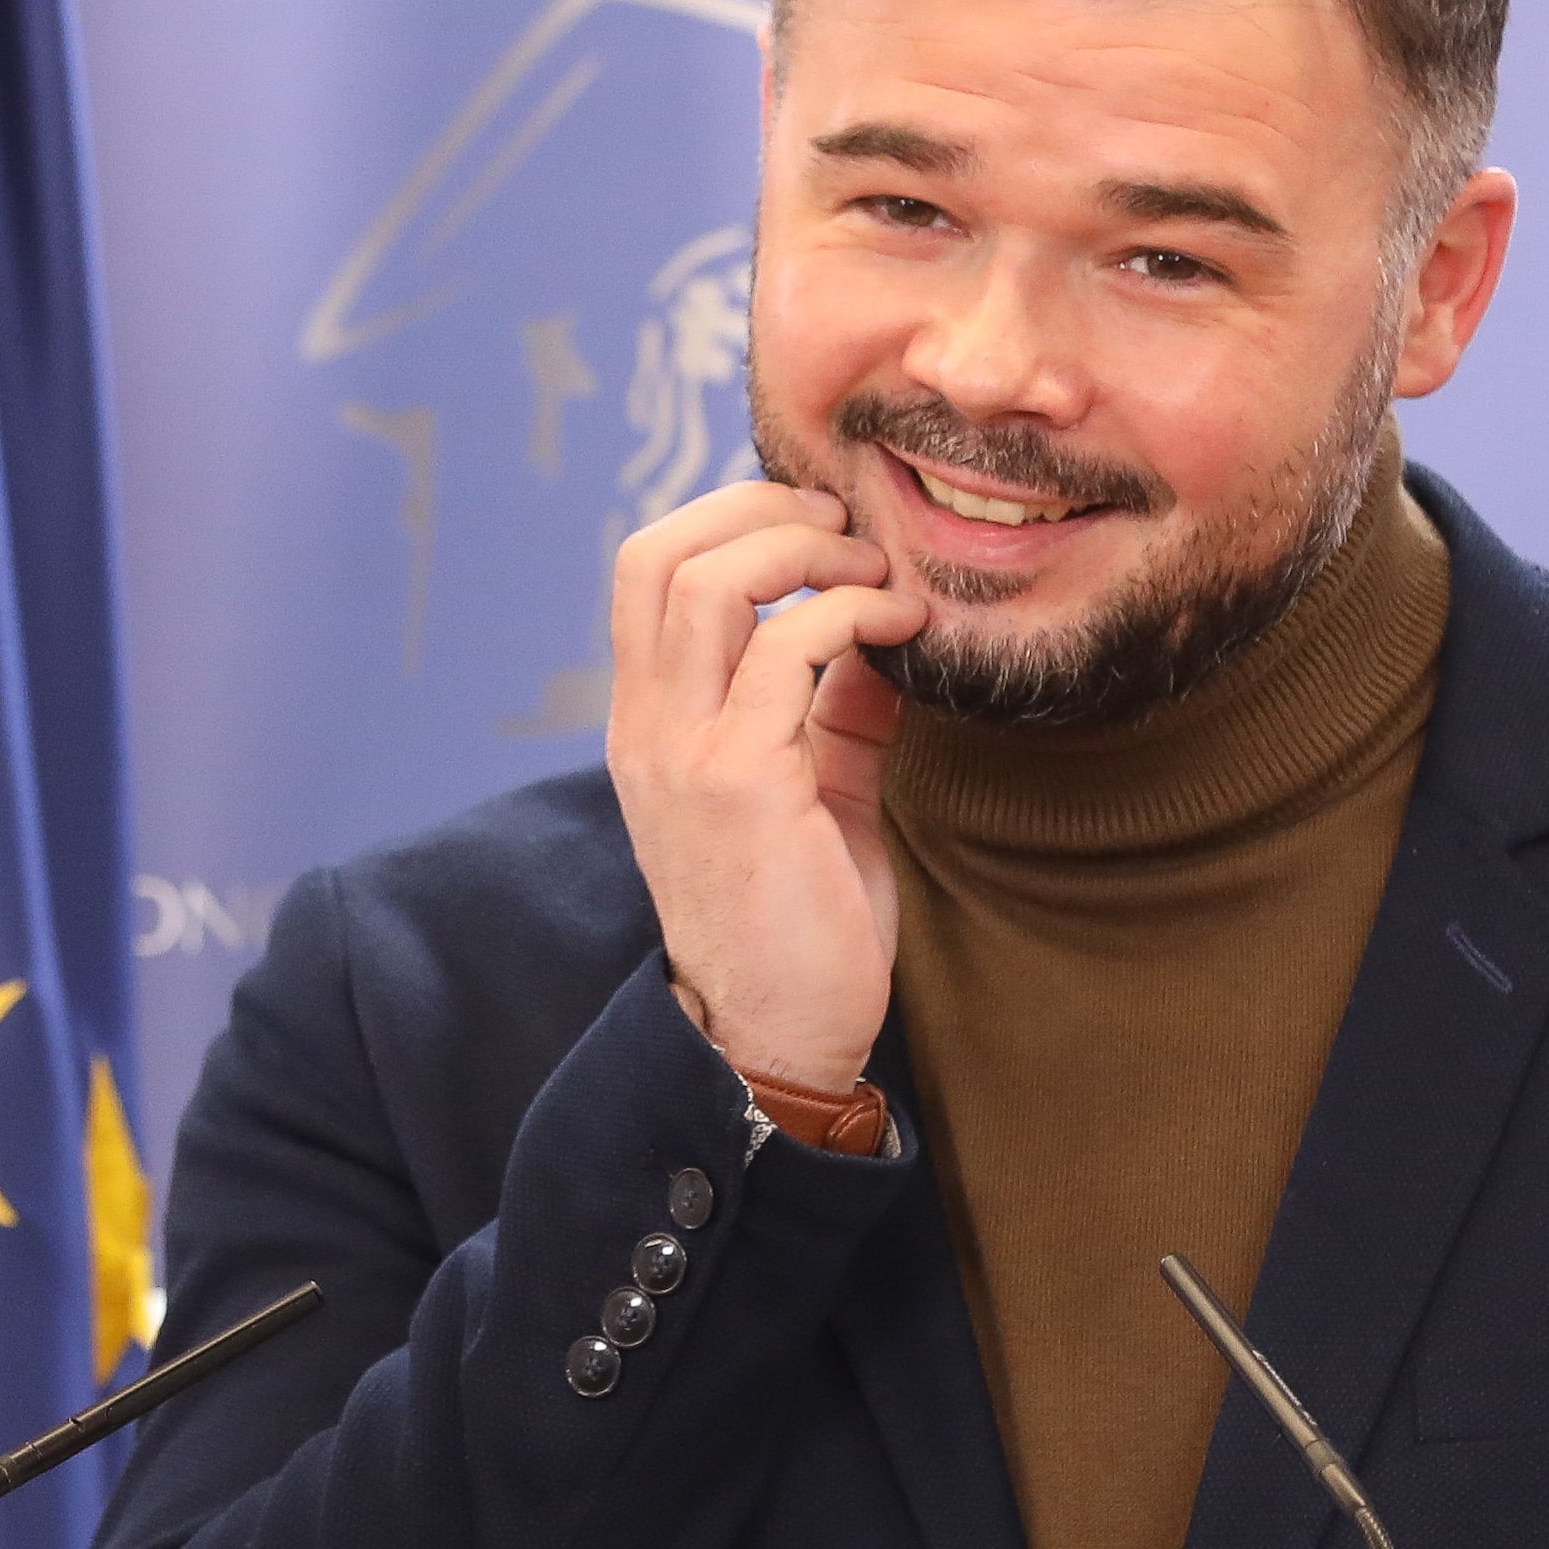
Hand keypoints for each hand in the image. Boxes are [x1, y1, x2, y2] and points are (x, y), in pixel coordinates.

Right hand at [604, 480, 927, 1093]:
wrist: (777, 1038)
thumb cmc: (800, 926)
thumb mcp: (811, 793)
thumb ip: (828, 710)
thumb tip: (875, 631)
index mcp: (648, 726)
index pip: (645, 571)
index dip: (727, 518)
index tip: (819, 527)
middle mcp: (646, 729)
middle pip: (657, 553)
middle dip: (762, 510)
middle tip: (849, 526)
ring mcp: (682, 753)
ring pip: (710, 581)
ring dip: (806, 552)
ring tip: (876, 574)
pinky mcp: (740, 781)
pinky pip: (786, 650)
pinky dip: (852, 614)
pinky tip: (903, 632)